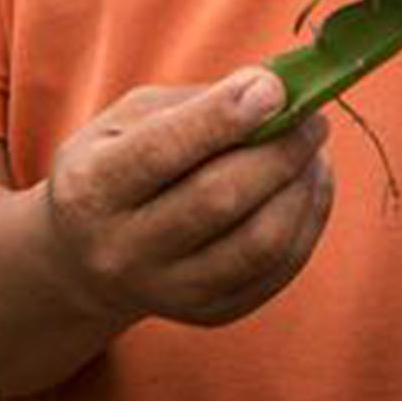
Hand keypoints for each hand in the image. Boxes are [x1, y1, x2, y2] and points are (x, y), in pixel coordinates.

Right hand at [41, 68, 332, 329]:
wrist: (86, 259)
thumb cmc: (113, 166)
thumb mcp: (124, 122)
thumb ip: (191, 104)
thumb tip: (269, 90)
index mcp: (92, 188)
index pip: (161, 151)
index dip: (222, 116)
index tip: (272, 86)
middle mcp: (123, 249)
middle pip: (218, 199)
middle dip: (278, 151)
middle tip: (312, 116)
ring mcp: (168, 291)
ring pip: (257, 244)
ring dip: (301, 190)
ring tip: (314, 151)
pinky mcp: (208, 314)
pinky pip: (276, 272)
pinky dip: (306, 222)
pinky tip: (311, 185)